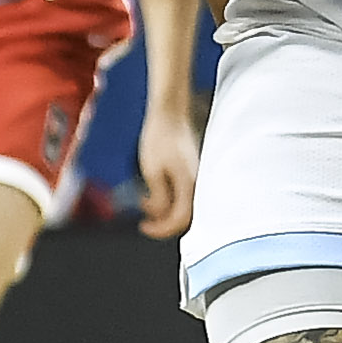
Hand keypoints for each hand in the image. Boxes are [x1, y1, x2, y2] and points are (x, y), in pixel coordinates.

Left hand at [136, 93, 200, 240]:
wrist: (169, 114)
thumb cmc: (160, 138)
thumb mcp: (152, 171)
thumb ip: (158, 198)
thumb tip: (160, 215)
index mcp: (190, 185)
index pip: (179, 220)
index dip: (160, 229)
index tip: (143, 226)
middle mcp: (198, 184)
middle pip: (184, 217)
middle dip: (162, 222)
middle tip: (143, 220)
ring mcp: (196, 178)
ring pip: (183, 207)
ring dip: (163, 210)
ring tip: (143, 202)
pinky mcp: (192, 173)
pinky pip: (183, 195)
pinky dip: (168, 199)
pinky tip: (153, 192)